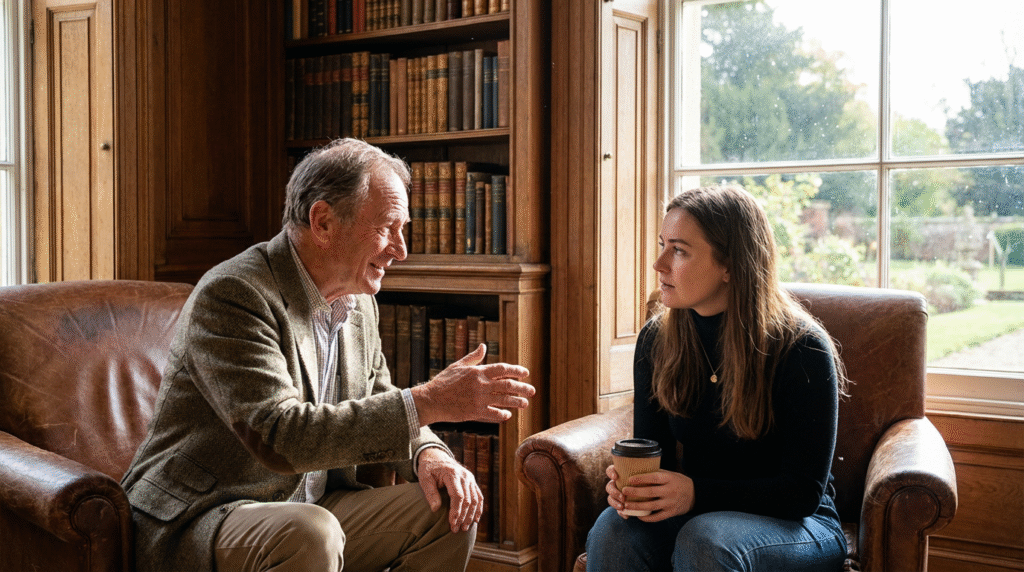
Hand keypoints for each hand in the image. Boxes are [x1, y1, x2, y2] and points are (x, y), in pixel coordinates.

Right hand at [411, 344, 533, 424]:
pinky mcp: (474, 412)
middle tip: (532, 391)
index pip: (502, 369)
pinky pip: (493, 414)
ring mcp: (478, 400)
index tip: (525, 373)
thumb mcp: (458, 366)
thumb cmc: (444, 381)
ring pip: (504, 400)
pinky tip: (508, 414)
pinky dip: (503, 414)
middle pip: (508, 385)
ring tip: (525, 403)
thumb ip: (473, 357)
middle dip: (522, 388)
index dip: (516, 371)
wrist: (431, 400)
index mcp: (478, 372)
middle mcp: (481, 385)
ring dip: (517, 402)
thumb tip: (484, 346)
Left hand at [417, 447, 481, 532]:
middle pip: (468, 500)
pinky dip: (478, 509)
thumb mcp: (425, 479)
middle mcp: (464, 476)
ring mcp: (470, 478)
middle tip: (456, 530)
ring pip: (475, 500)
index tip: (451, 523)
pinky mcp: (472, 482)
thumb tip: (435, 509)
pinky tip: (475, 520)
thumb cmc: (428, 469)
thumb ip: (430, 493)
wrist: (437, 457)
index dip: (456, 511)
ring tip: (464, 528)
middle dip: (463, 516)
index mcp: (452, 474)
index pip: (458, 496)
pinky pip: (478, 496)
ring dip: (471, 515)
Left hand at [616, 469, 694, 521]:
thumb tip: (637, 470)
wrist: (694, 494)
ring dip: (638, 506)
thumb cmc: (677, 482)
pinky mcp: (671, 513)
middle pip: (651, 492)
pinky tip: (638, 516)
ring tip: (626, 505)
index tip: (630, 479)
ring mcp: (671, 503)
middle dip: (636, 492)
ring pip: (652, 506)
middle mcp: (670, 491)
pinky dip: (647, 518)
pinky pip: (657, 517)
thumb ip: (656, 473)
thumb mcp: (670, 474)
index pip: (654, 478)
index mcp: (669, 479)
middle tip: (624, 491)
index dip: (642, 478)